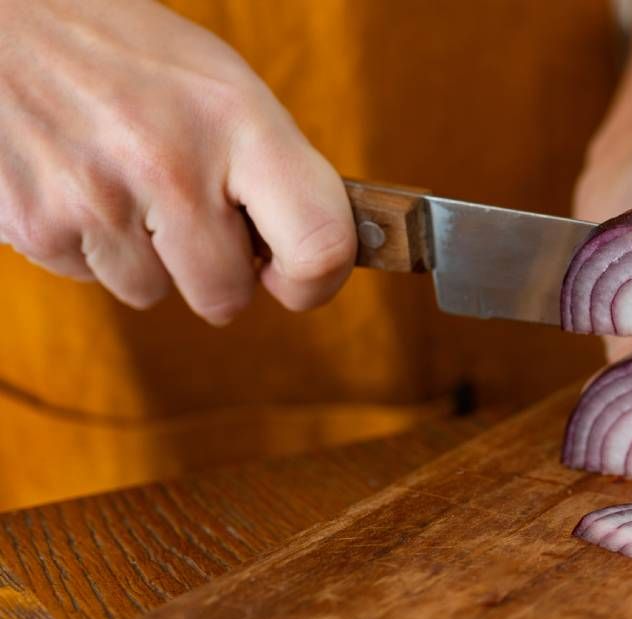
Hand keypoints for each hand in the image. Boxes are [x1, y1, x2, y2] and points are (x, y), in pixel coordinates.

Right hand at [0, 0, 355, 323]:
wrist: (3, 16)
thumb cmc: (126, 54)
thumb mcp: (220, 84)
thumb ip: (272, 167)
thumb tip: (314, 255)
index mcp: (238, 120)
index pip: (319, 243)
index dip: (315, 282)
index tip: (294, 277)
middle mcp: (172, 163)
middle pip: (226, 297)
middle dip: (215, 271)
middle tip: (191, 215)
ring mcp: (98, 198)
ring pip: (152, 293)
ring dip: (145, 256)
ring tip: (121, 179)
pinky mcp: (36, 224)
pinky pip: (89, 278)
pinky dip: (87, 243)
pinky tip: (77, 180)